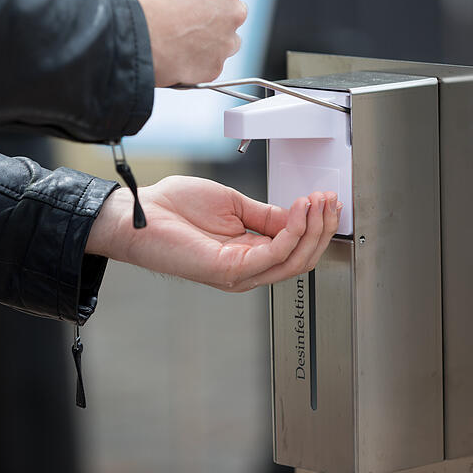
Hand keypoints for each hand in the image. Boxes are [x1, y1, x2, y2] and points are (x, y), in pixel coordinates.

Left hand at [85, 176, 341, 291]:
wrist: (142, 213)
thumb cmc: (175, 208)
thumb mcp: (233, 205)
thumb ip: (265, 215)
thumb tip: (296, 215)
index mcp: (248, 253)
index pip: (295, 248)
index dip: (315, 224)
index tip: (325, 199)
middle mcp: (247, 268)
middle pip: (301, 257)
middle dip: (322, 228)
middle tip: (330, 200)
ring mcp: (239, 273)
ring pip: (294, 260)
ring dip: (313, 229)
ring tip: (319, 202)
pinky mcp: (229, 270)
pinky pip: (273, 255)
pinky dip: (292, 232)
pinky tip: (299, 211)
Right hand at [114, 0, 246, 86]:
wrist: (133, 31)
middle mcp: (234, 14)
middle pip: (228, 15)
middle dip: (211, 17)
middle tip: (184, 20)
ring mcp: (225, 44)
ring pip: (223, 42)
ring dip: (208, 41)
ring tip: (181, 40)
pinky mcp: (214, 70)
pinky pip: (209, 66)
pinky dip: (196, 63)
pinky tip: (177, 56)